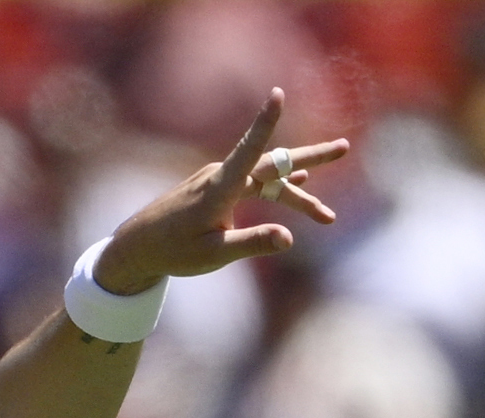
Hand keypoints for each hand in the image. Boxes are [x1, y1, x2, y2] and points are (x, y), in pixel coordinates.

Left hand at [93, 91, 349, 297]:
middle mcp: (223, 177)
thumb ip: (252, 243)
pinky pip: (258, 186)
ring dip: (299, 199)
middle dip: (312, 159)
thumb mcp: (214, 255)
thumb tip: (290, 238)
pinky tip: (303, 187)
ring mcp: (223, 181)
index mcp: (219, 189)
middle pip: (275, 164)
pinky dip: (281, 192)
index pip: (249, 151)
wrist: (140, 247)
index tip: (278, 94)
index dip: (265, 123)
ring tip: (328, 218)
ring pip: (269, 183)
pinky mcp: (221, 189)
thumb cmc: (174, 251)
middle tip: (344, 147)